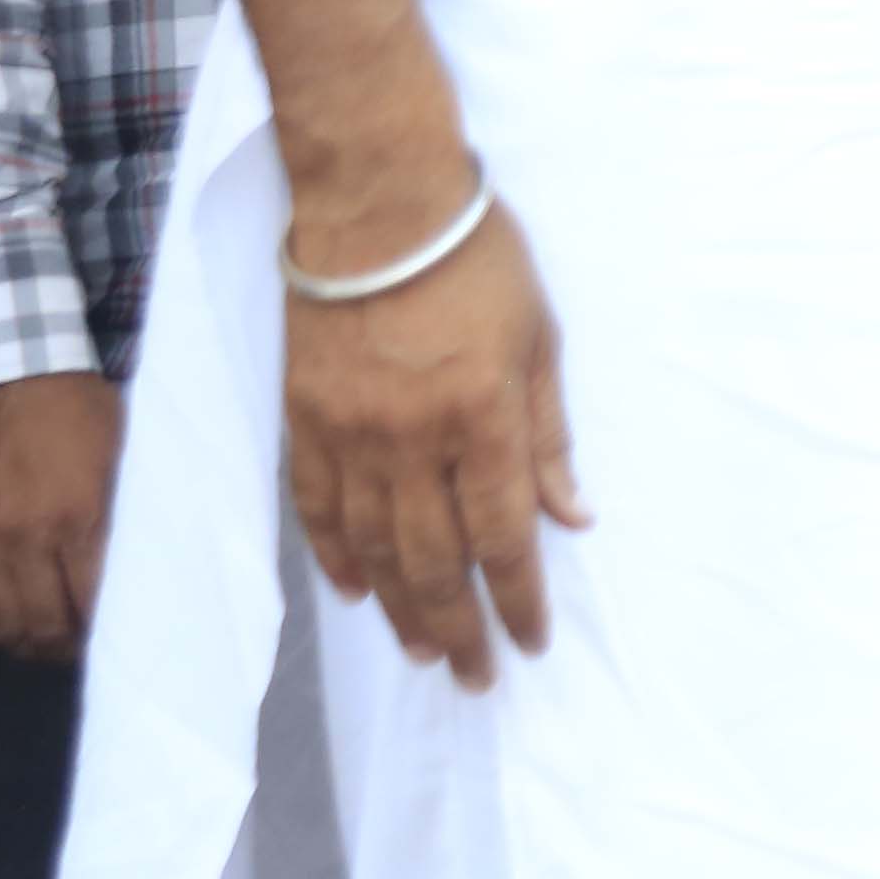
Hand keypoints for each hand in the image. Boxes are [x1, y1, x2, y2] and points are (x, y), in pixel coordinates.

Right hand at [0, 372, 124, 663]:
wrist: (7, 368)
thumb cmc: (79, 406)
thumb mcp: (119, 456)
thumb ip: (119, 518)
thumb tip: (132, 574)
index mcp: (76, 516)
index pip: (92, 602)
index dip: (107, 630)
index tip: (120, 635)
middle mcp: (24, 537)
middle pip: (44, 626)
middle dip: (69, 646)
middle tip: (86, 644)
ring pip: (1, 625)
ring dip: (28, 644)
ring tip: (50, 638)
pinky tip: (12, 621)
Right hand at [280, 189, 583, 690]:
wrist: (374, 201)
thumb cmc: (474, 257)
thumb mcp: (539, 336)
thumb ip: (549, 435)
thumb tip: (573, 517)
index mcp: (483, 417)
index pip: (504, 536)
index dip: (518, 599)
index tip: (530, 644)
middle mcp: (414, 440)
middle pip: (436, 561)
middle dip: (459, 627)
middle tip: (473, 677)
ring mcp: (352, 434)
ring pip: (375, 547)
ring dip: (401, 609)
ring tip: (422, 650)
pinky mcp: (306, 420)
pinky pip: (320, 508)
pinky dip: (337, 556)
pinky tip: (357, 591)